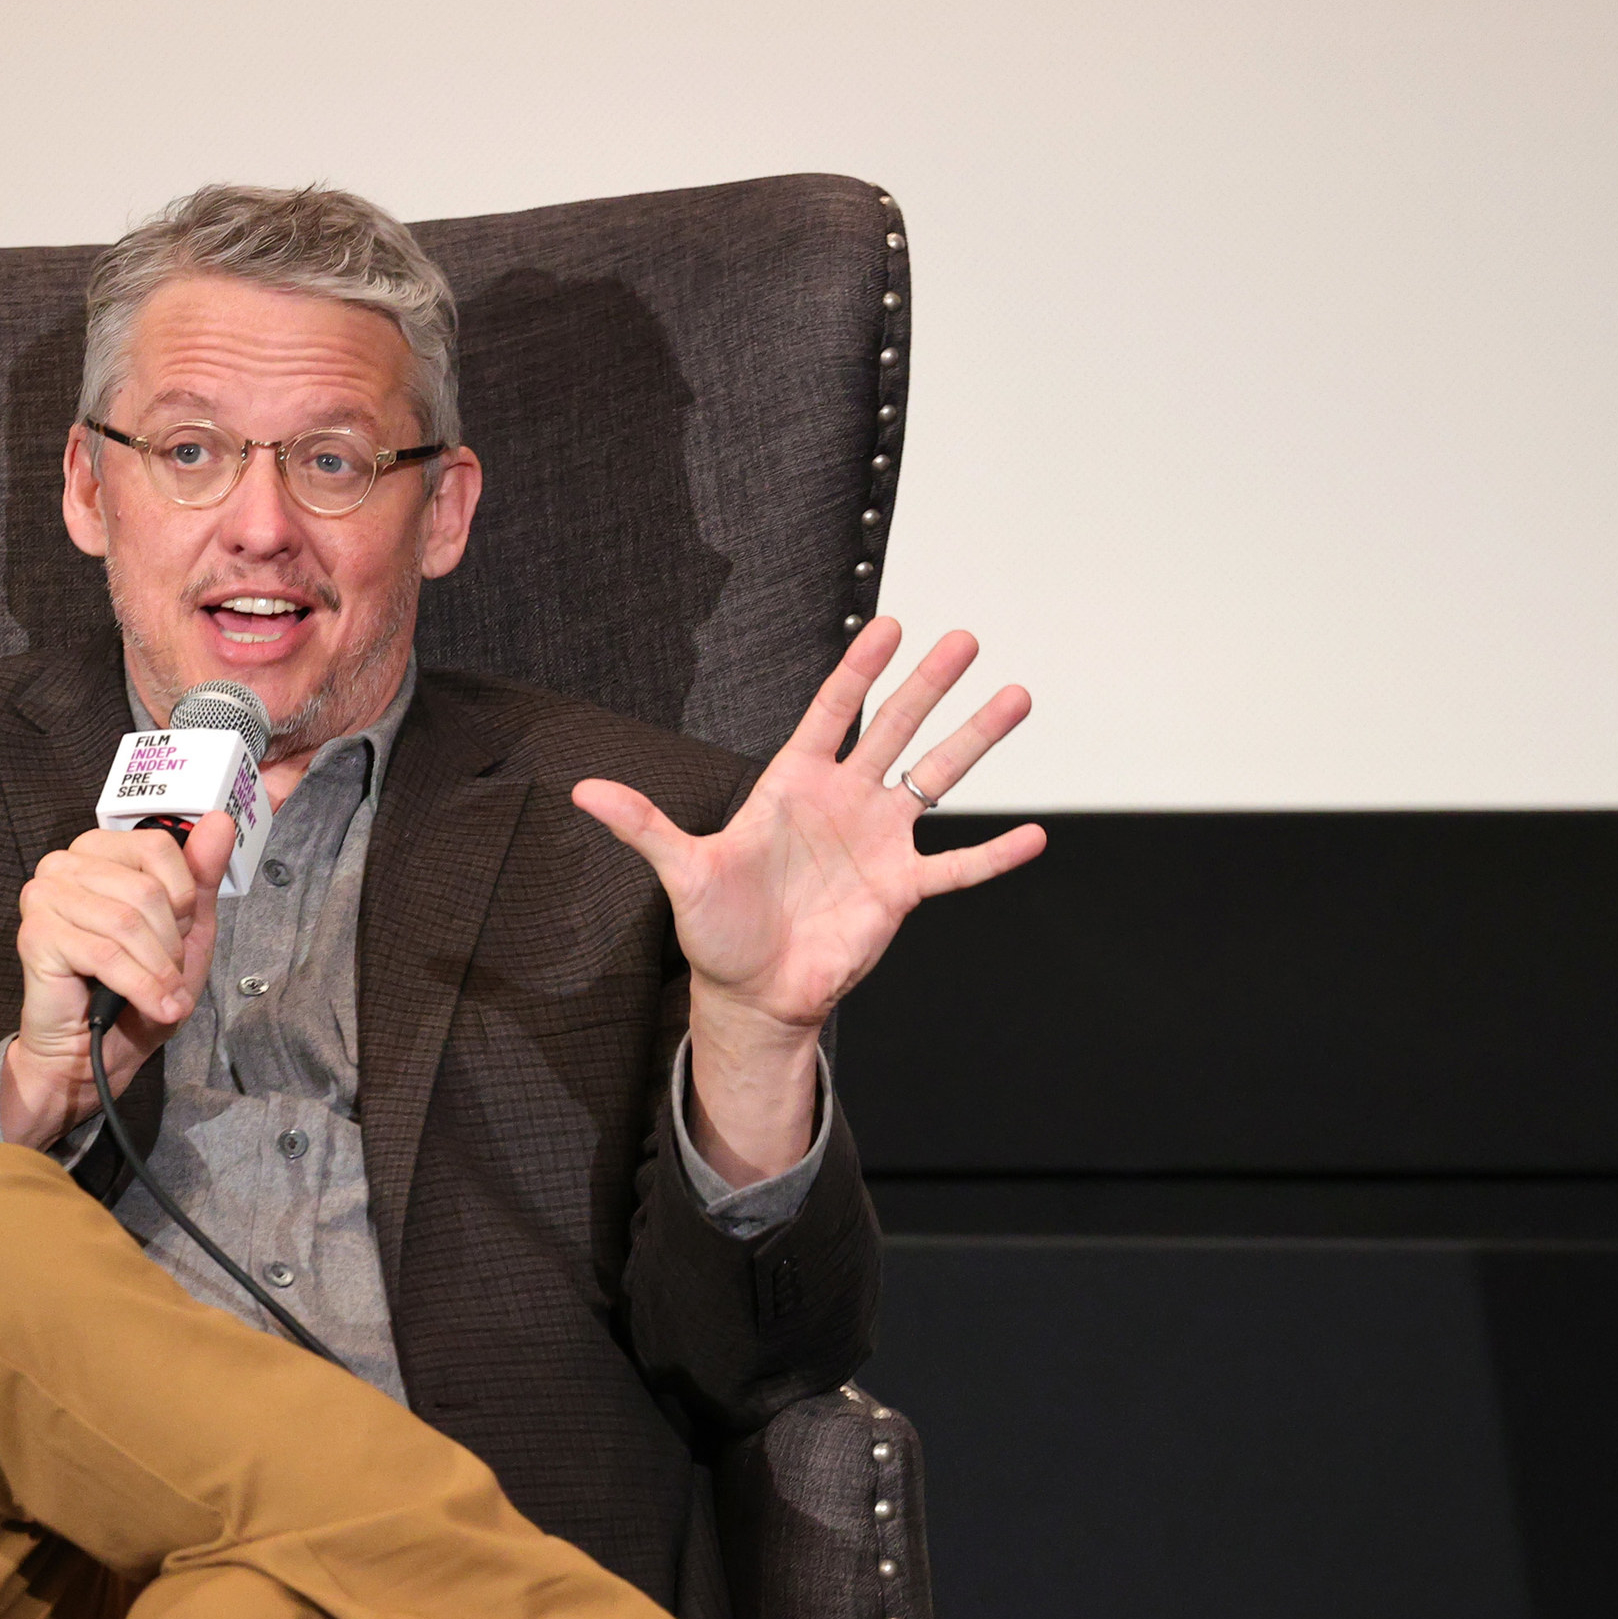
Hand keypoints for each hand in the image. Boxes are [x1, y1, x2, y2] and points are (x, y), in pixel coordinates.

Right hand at [0, 812, 233, 1149]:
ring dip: (158, 969)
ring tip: (164, 994)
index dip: (183, 899)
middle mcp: (64, 863)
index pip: (158, 846)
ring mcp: (43, 896)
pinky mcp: (35, 934)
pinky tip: (156, 1006)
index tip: (182, 932)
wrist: (95, 1050)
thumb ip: (201, 875)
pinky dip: (141, 986)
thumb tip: (220, 822)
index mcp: (99, 850)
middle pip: (145, 888)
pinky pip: (104, 955)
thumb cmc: (136, 988)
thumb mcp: (185, 929)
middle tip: (171, 974)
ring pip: (127, 922)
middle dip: (171, 943)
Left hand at [571, 620, 1042, 1177]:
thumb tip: (581, 792)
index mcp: (793, 785)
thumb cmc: (718, 932)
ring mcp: (878, 843)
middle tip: (965, 637)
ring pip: (936, 779)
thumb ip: (643, 826)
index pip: (832, 712)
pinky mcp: (900, 892)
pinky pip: (957, 869)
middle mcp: (843, 803)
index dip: (859, 669)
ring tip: (1017, 696)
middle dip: (928, 684)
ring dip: (975, 741)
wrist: (752, 995)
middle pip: (894, 729)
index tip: (889, 624)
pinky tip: (1035, 836)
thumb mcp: (681, 873)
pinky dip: (994, 856)